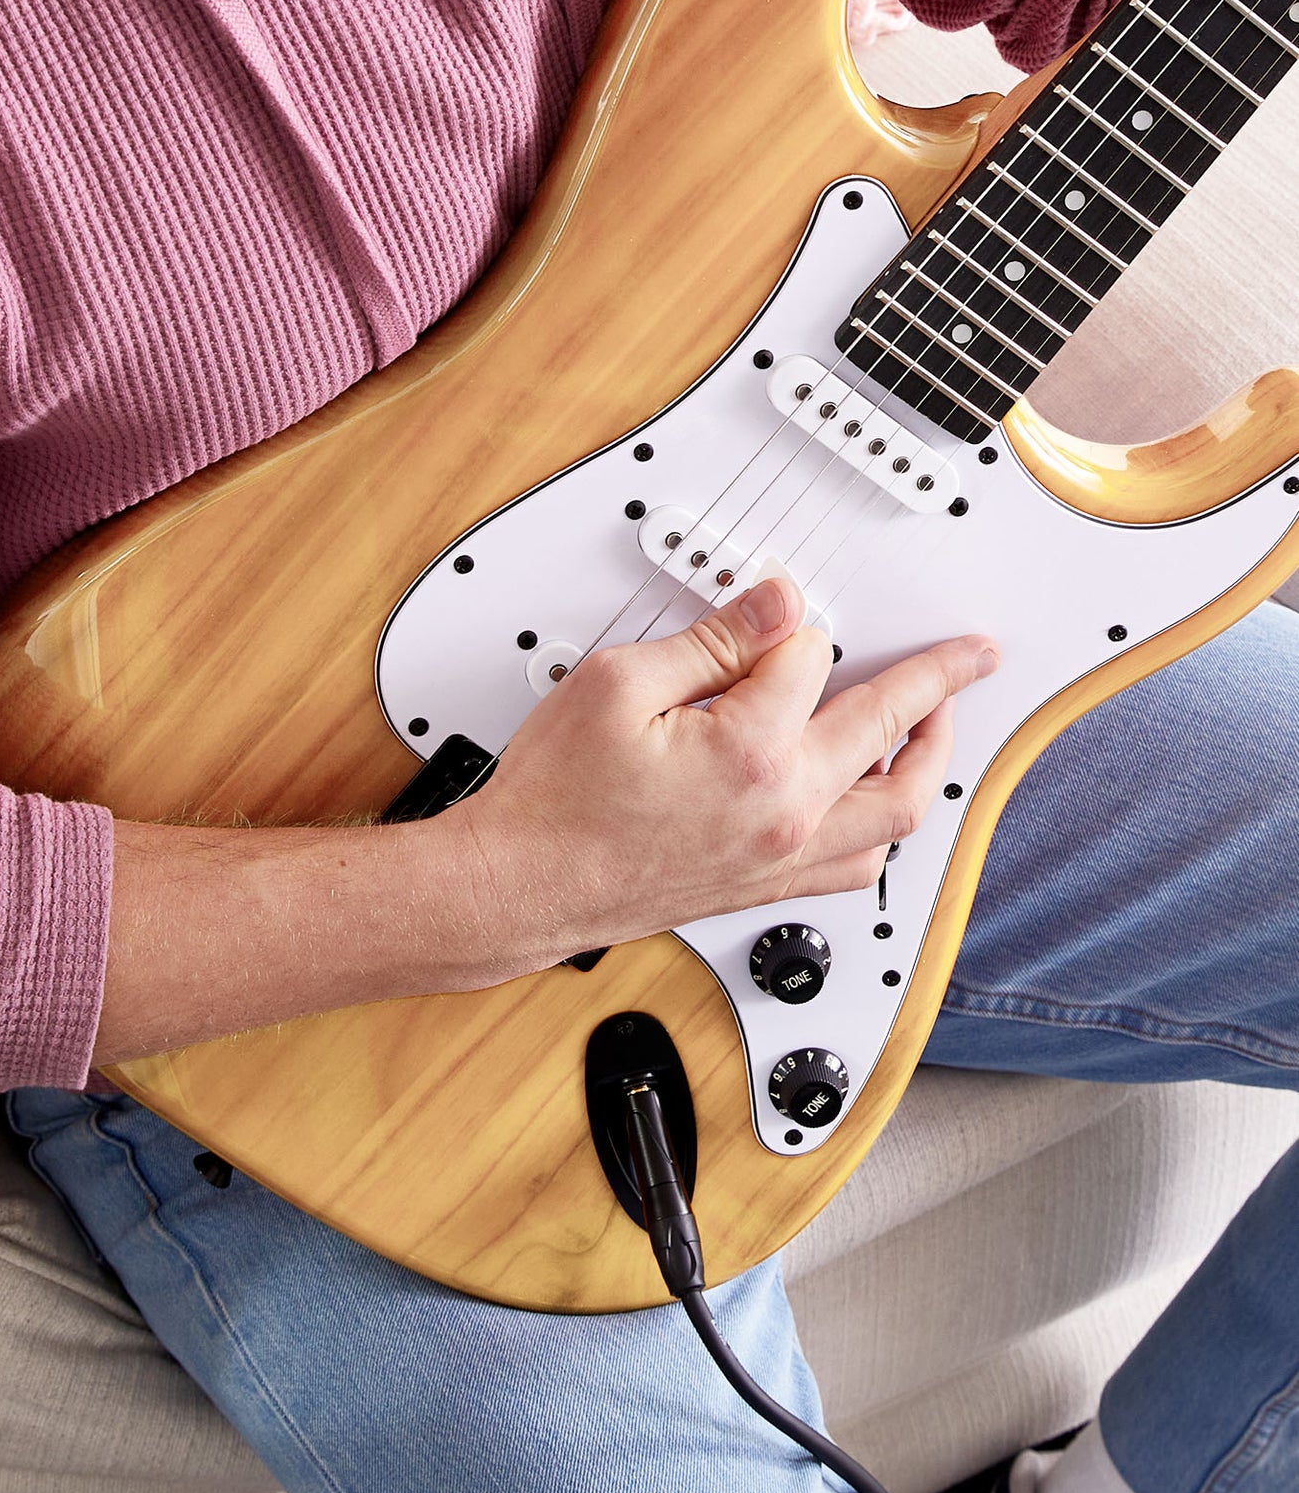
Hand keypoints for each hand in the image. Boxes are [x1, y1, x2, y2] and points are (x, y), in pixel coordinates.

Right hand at [455, 577, 997, 964]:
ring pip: (896, 811)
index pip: (807, 656)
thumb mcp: (619, 685)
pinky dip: (885, 831)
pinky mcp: (766, 888)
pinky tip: (878, 806)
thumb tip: (776, 604)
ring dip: (929, 761)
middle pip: (888, 728)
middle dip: (936, 679)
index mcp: (750, 749)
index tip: (766, 616)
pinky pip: (859, 867)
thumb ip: (712, 640)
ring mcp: (781, 857)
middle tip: (970, 656)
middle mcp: (783, 810)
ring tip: (937, 725)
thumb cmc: (556, 798)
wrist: (523, 884)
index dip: (782, 625)